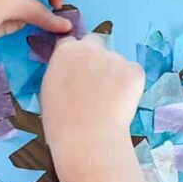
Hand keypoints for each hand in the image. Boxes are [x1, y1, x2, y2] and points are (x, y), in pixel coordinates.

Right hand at [41, 35, 143, 150]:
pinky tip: (119, 104)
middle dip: (95, 57)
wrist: (87, 139)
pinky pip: (133, 73)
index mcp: (66, 51)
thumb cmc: (61, 122)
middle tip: (96, 83)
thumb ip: (61, 71)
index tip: (78, 70)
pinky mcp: (134, 71)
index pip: (71, 42)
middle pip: (95, 43)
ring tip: (107, 103)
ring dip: (113, 75)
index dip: (75, 57)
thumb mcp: (48, 89)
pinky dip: (130, 86)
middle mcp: (90, 48)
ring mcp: (114, 58)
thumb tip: (70, 70)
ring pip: (116, 61)